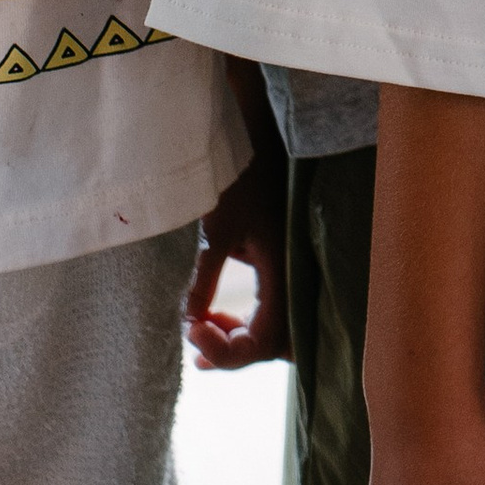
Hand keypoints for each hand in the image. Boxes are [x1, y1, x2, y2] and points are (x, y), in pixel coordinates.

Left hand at [184, 71, 288, 368]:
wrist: (258, 132)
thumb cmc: (240, 175)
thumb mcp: (218, 228)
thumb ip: (204, 280)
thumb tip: (189, 322)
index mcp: (286, 269)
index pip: (266, 339)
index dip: (229, 350)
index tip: (192, 332)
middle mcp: (295, 274)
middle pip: (277, 344)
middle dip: (237, 352)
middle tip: (197, 345)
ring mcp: (289, 269)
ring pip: (275, 330)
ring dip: (238, 339)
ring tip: (200, 333)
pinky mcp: (277, 261)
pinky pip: (268, 309)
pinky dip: (242, 322)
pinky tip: (212, 318)